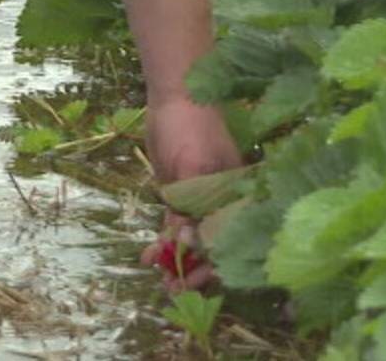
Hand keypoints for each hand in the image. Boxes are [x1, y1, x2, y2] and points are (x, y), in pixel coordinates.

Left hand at [139, 96, 241, 291]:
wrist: (175, 97)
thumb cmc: (193, 128)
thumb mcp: (193, 166)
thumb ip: (190, 205)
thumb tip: (188, 243)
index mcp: (235, 198)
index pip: (228, 242)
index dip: (212, 267)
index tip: (191, 282)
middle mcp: (222, 204)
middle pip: (211, 247)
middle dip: (193, 270)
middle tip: (171, 288)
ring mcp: (201, 201)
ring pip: (191, 240)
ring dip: (175, 260)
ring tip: (158, 277)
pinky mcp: (181, 195)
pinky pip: (175, 225)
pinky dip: (164, 241)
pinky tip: (150, 256)